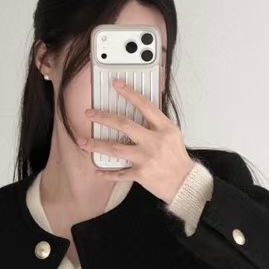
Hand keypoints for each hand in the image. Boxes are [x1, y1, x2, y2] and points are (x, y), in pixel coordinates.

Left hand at [78, 78, 195, 203]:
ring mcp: (146, 157)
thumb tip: (140, 113)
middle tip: (89, 114)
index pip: (145, 106)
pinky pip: (119, 173)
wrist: (186, 183)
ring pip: (114, 148)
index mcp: (164, 128)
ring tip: (83, 141)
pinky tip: (97, 170)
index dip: (130, 94)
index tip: (117, 85)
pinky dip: (107, 173)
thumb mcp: (172, 135)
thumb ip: (157, 124)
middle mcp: (153, 141)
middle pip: (123, 125)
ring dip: (95, 145)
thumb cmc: (178, 159)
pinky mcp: (140, 173)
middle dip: (103, 117)